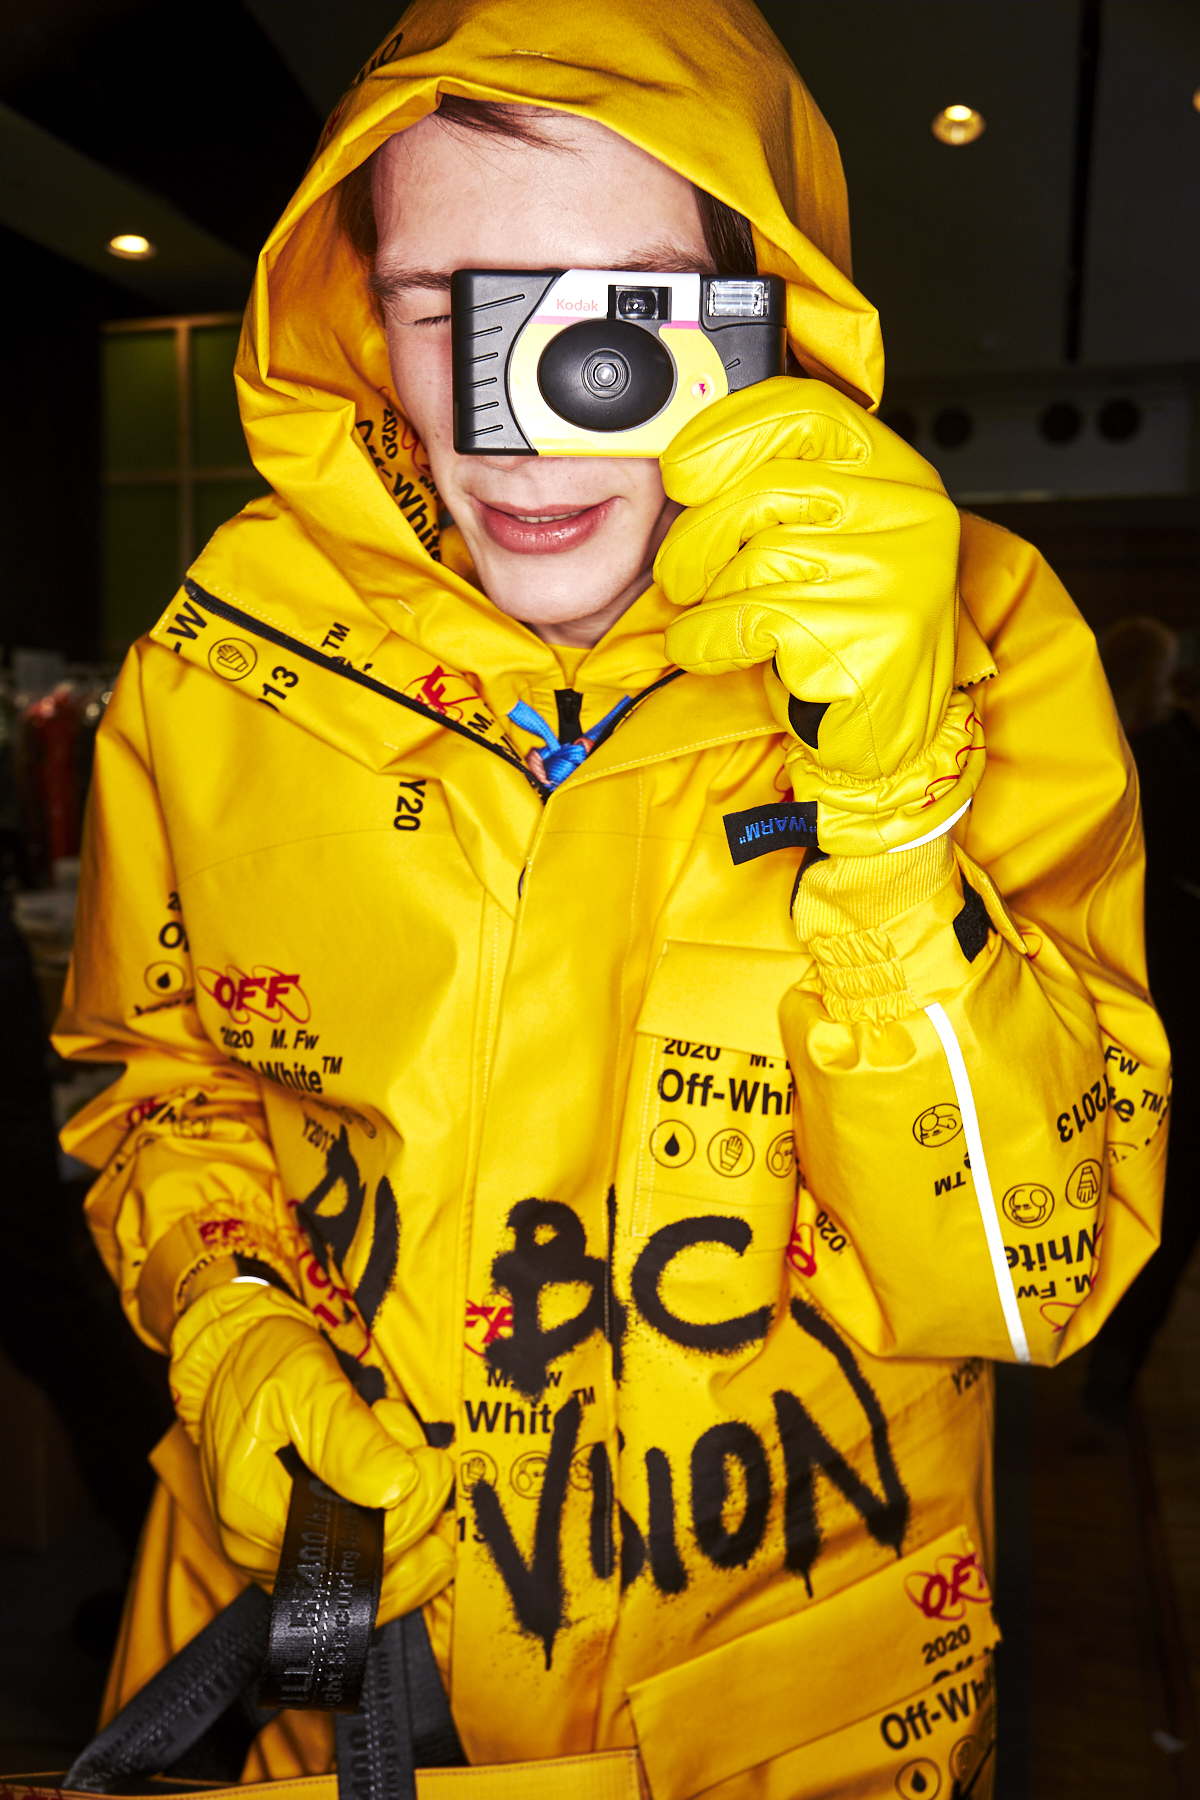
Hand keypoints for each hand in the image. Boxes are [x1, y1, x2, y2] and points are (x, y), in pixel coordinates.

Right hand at [170, 1283, 453, 1620]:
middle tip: (424, 1449)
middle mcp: (269, 1554)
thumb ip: (347, 1434)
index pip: (356, 1548)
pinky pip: (369, 1559)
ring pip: (379, 1572)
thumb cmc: (261, 1363)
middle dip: (414, 1504)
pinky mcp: (310, 1539)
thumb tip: (397, 1486)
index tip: (432, 1461)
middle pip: (373, 1564)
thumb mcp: (303, 1382)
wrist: (234, 1357)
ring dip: (414, 1516)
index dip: (409, 1513)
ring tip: (407, 1454)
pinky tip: (409, 1481)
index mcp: (257, 1520)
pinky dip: (403, 1523)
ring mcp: (290, 1552)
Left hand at [655, 377, 983, 853]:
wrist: (888, 734)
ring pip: (749, 559)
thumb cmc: (843, 629)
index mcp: (892, 471)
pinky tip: (719, 650)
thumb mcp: (821, 538)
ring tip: (719, 619)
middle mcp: (903, 513)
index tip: (682, 469)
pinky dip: (708, 639)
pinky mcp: (861, 637)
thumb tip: (683, 462)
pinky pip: (745, 619)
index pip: (803, 412)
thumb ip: (776, 487)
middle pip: (758, 490)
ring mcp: (889, 575)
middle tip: (683, 572)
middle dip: (697, 538)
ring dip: (708, 599)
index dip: (726, 434)